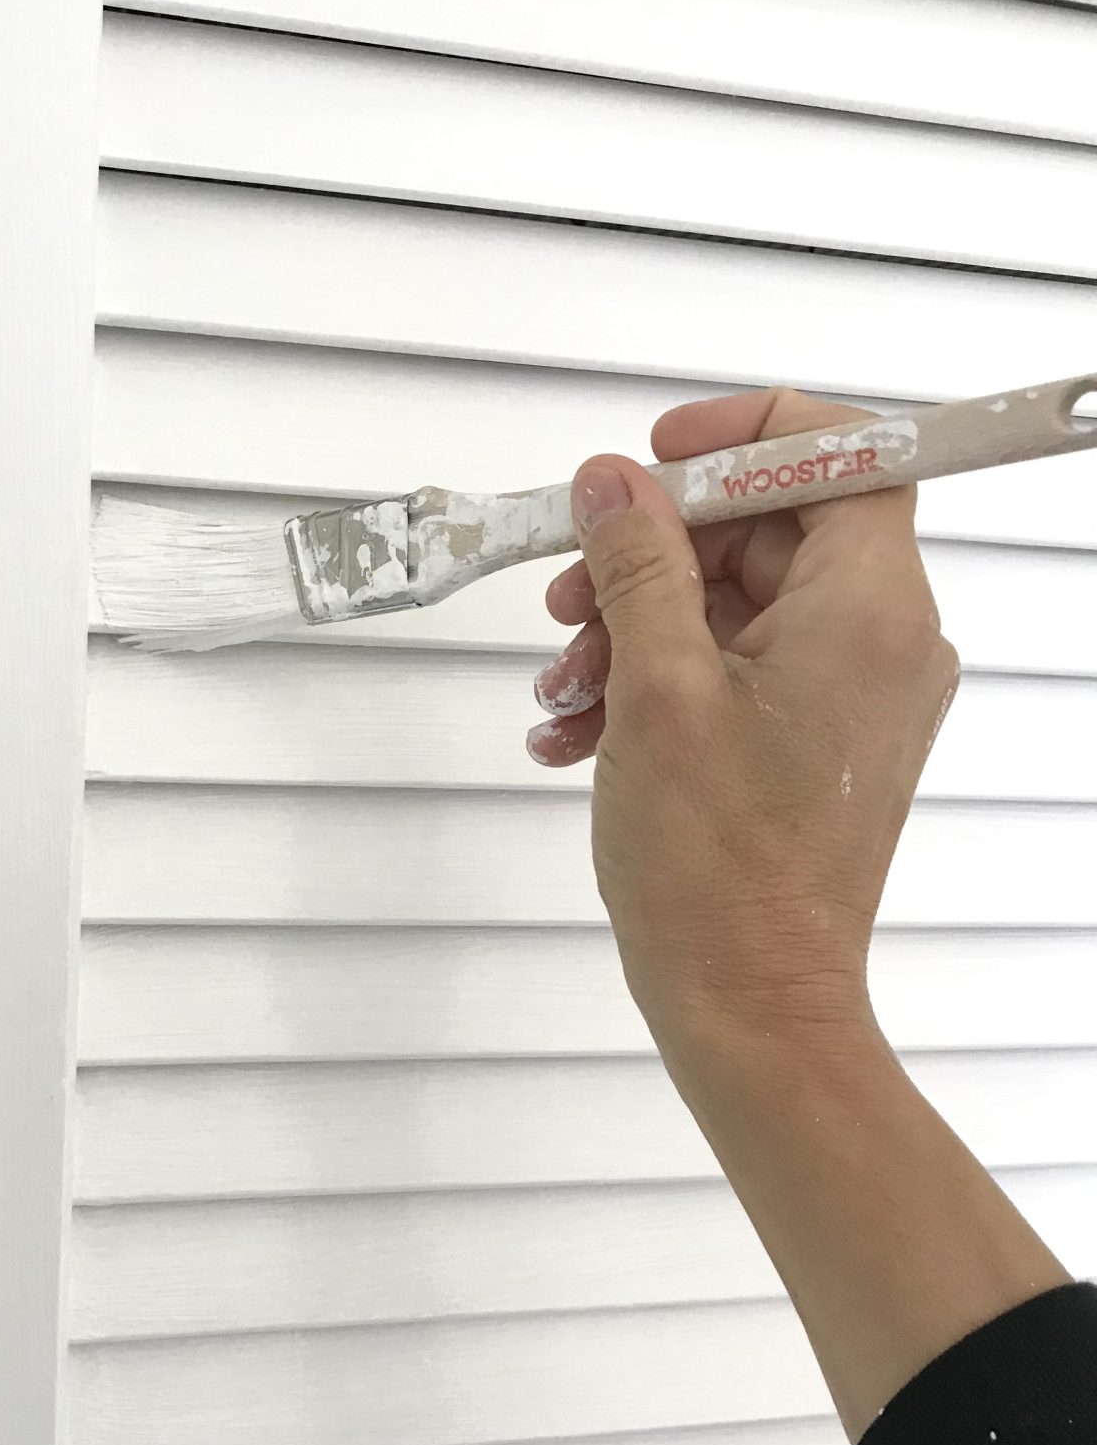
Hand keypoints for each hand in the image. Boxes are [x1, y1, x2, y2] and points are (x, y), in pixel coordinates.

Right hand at [525, 388, 960, 1055]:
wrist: (750, 1005)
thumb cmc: (723, 874)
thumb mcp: (657, 689)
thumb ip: (639, 564)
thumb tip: (614, 483)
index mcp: (868, 610)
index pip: (841, 455)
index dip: (742, 439)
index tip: (656, 460)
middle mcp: (879, 643)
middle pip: (767, 532)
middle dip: (652, 556)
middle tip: (571, 597)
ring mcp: (850, 696)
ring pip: (736, 604)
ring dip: (635, 628)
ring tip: (565, 689)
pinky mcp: (816, 743)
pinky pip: (735, 670)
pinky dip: (657, 682)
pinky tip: (579, 731)